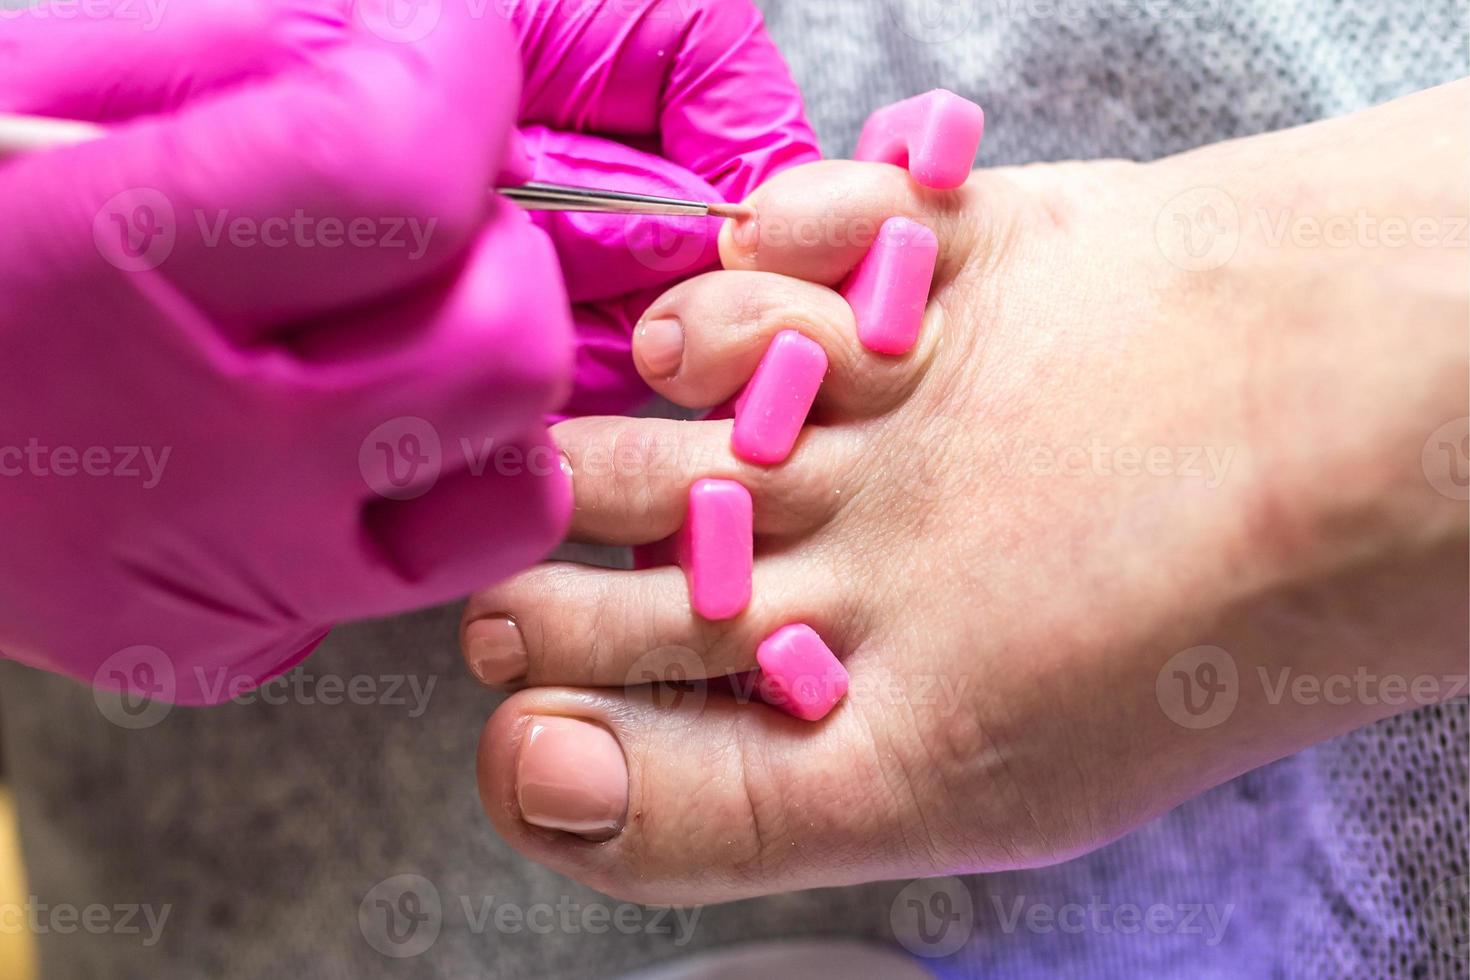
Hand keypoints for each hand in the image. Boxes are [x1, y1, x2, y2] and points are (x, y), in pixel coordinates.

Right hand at [0, 0, 571, 701]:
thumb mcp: (29, 70)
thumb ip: (255, 51)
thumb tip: (429, 56)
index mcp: (101, 273)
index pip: (398, 178)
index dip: (455, 85)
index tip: (441, 56)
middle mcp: (182, 463)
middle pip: (505, 354)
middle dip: (494, 252)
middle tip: (418, 218)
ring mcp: (212, 580)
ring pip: (509, 495)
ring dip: (481, 392)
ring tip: (378, 338)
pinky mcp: (222, 646)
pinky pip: (414, 566)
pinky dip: (403, 488)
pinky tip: (312, 435)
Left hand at [459, 82, 1467, 902]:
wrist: (1342, 423)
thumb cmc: (1156, 629)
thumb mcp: (928, 784)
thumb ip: (713, 813)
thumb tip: (528, 782)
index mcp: (865, 664)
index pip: (665, 663)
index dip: (562, 648)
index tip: (508, 634)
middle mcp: (873, 531)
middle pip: (670, 505)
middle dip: (590, 491)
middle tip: (544, 484)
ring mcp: (909, 396)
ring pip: (726, 365)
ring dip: (695, 354)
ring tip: (694, 363)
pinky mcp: (948, 268)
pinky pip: (820, 229)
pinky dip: (783, 235)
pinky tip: (796, 257)